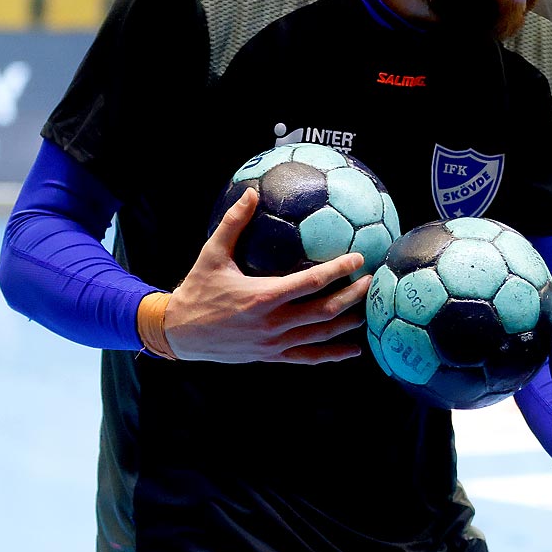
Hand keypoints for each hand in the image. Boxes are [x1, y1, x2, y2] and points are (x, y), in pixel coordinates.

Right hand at [163, 187, 371, 362]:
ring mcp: (274, 343)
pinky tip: (353, 349)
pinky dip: (333, 354)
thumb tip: (251, 193)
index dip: (338, 270)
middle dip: (353, 296)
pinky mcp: (272, 356)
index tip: (359, 258)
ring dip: (349, 322)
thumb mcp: (212, 255)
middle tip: (372, 282)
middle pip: (326, 310)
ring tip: (369, 309)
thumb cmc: (198, 289)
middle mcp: (273, 323)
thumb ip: (233, 224)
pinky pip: (309, 358)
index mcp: (262, 296)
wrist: (179, 333)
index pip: (311, 282)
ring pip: (322, 335)